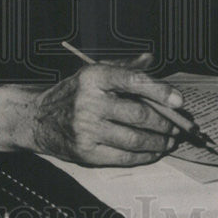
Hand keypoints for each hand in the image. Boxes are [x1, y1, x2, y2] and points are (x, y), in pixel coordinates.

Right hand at [29, 55, 183, 165]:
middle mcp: (89, 101)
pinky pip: (123, 157)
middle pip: (139, 114)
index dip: (160, 91)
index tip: (179, 101)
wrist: (39, 118)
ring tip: (169, 140)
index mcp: (94, 77)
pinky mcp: (85, 151)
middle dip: (165, 123)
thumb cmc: (73, 93)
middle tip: (179, 126)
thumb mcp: (94, 73)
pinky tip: (153, 152)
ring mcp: (86, 128)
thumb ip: (124, 68)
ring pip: (135, 139)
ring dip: (159, 142)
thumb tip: (150, 59)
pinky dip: (144, 156)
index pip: (133, 81)